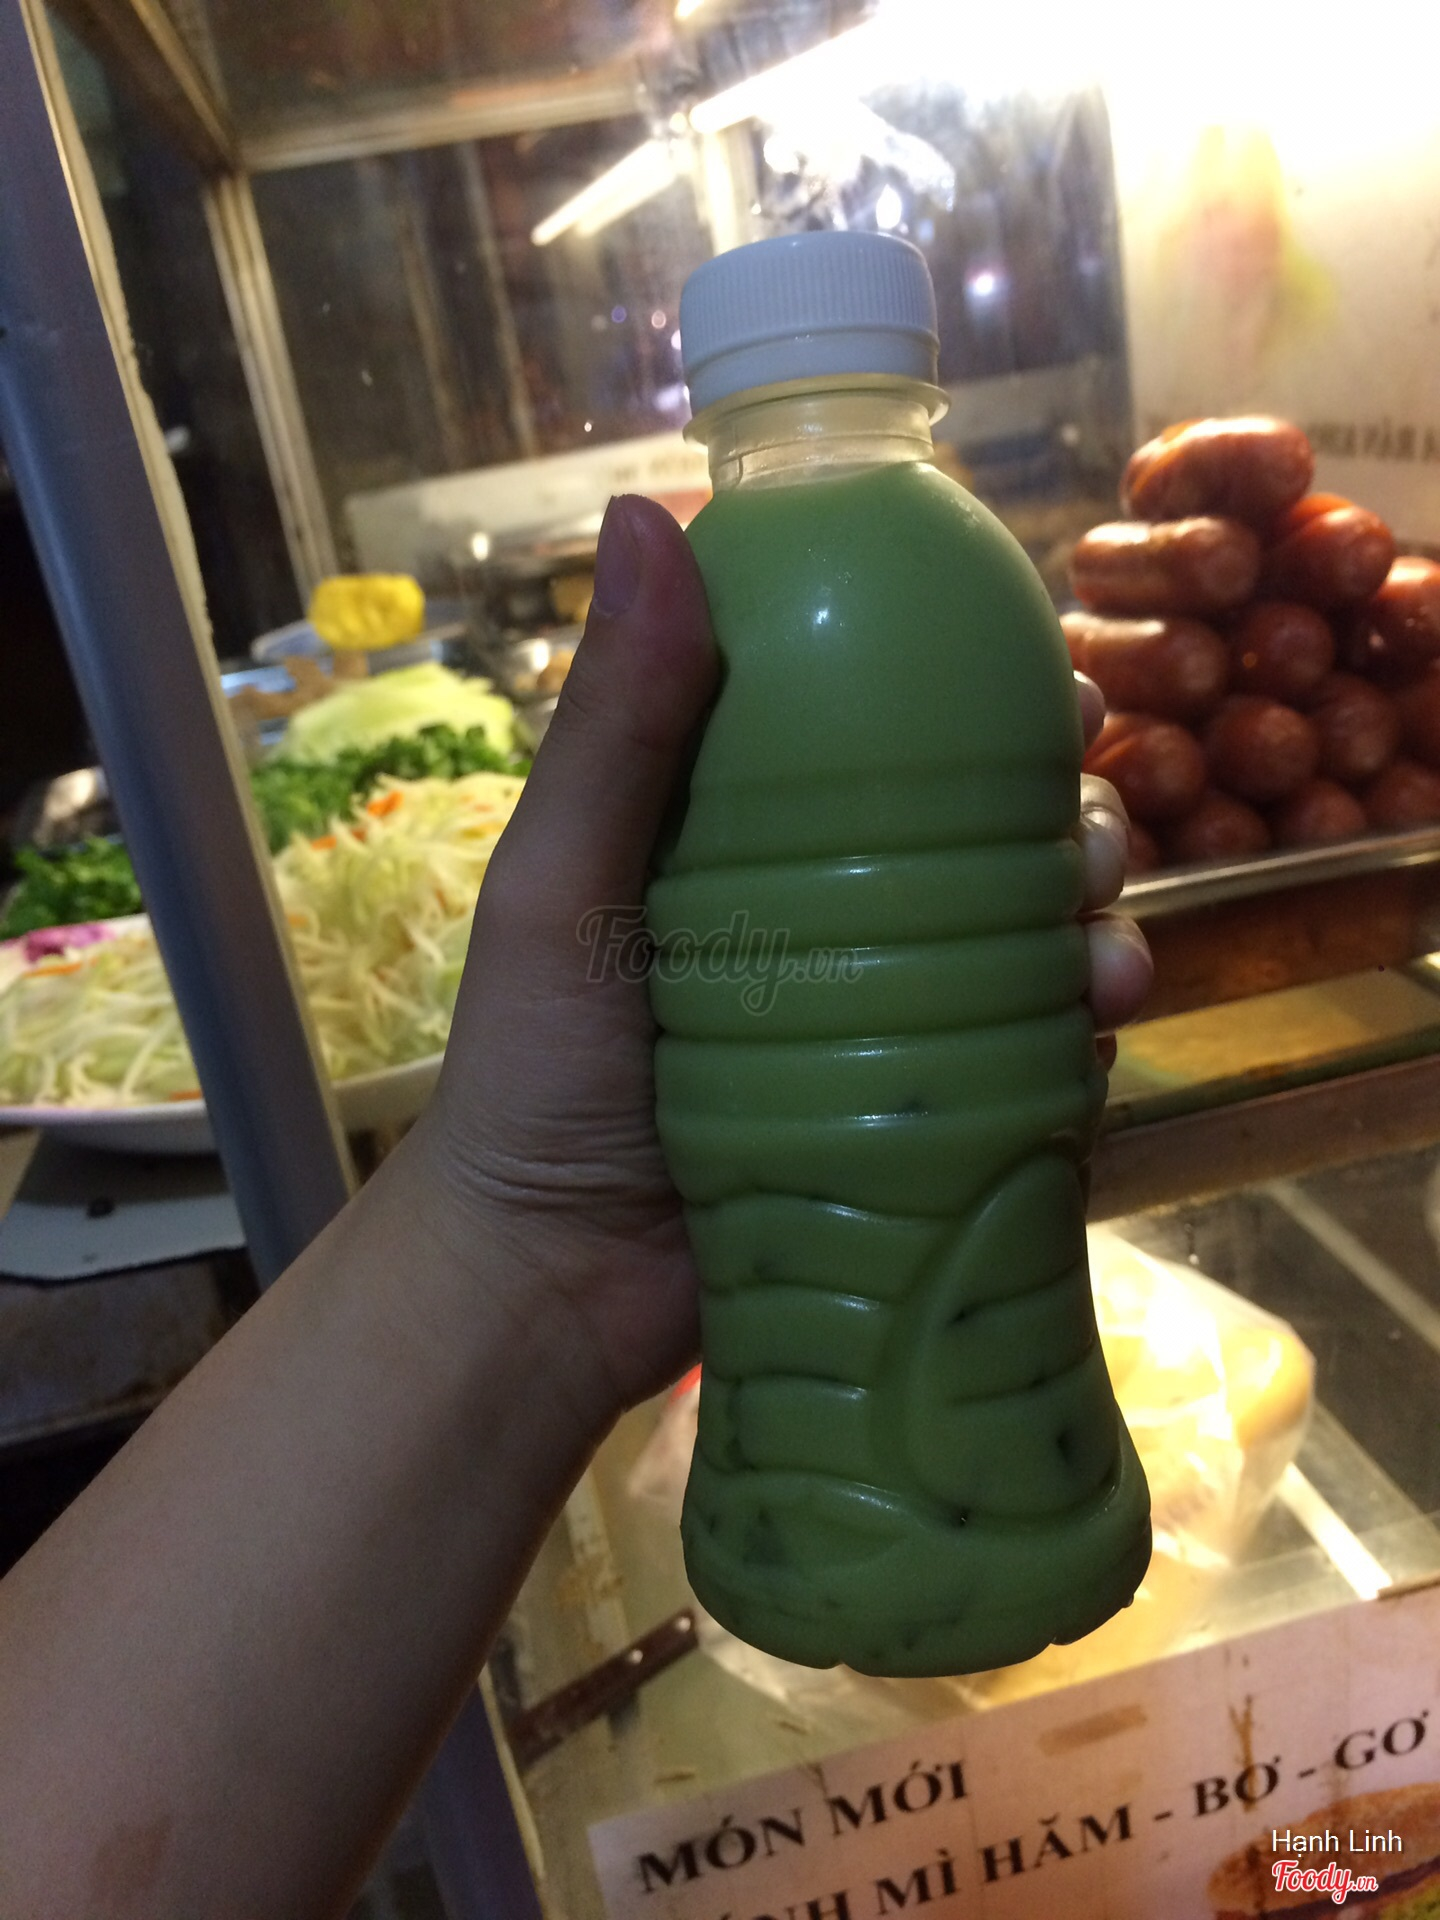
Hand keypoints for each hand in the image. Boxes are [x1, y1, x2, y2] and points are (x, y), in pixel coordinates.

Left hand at [422, 496, 1151, 1424]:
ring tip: (1101, 959)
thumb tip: (647, 516)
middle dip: (1064, 817)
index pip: (879, 732)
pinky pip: (1028, 1053)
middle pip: (984, 829)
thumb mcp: (563, 884)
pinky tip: (1098, 1036)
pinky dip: (1080, 1034)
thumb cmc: (538, 1069)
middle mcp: (829, 907)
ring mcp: (881, 1013)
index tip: (1036, 675)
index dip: (971, 692)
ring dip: (1095, 925)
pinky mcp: (919, 1110)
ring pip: (1027, 936)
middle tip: (1087, 838)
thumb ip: (613, 724)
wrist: (551, 1280)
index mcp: (747, 830)